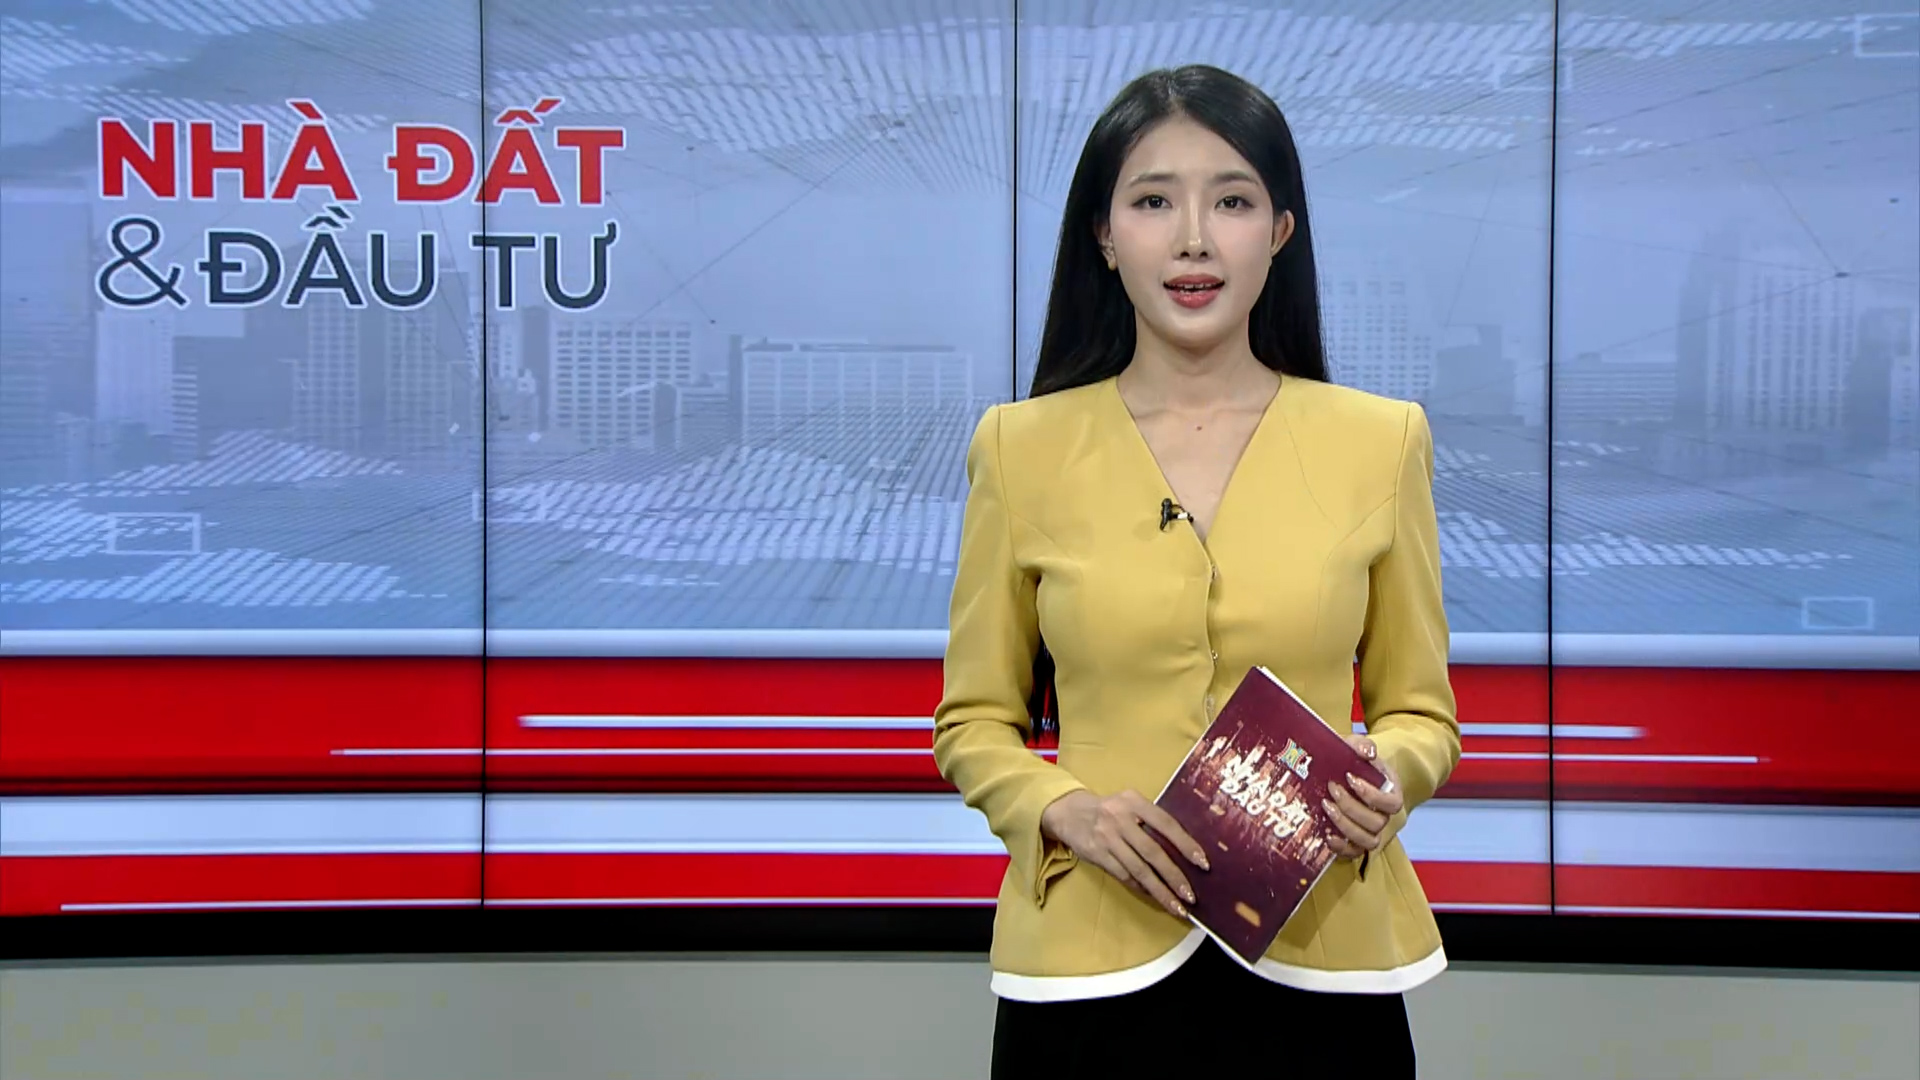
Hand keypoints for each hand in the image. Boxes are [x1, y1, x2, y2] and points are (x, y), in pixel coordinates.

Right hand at [1040, 789, 1209, 919]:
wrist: (1069, 812)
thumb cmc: (1110, 809)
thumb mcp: (1130, 804)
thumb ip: (1151, 819)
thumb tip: (1184, 849)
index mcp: (1135, 802)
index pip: (1166, 824)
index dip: (1186, 844)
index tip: (1203, 863)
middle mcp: (1120, 819)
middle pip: (1153, 852)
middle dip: (1174, 876)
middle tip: (1191, 896)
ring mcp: (1107, 838)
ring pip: (1139, 870)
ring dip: (1160, 891)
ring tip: (1177, 907)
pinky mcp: (1097, 854)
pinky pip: (1124, 875)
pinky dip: (1141, 888)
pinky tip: (1154, 896)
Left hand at [1323, 734, 1403, 860]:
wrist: (1341, 774)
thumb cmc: (1352, 762)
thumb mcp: (1356, 748)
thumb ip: (1362, 745)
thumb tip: (1368, 753)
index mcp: (1391, 794)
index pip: (1392, 803)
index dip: (1372, 795)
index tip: (1350, 778)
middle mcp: (1383, 816)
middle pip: (1377, 823)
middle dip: (1351, 807)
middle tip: (1331, 789)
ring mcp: (1370, 832)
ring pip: (1368, 841)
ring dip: (1346, 826)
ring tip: (1326, 806)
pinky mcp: (1355, 843)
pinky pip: (1354, 853)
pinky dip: (1341, 848)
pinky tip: (1327, 835)